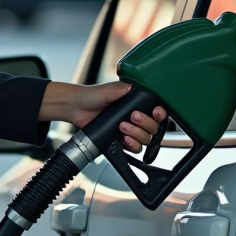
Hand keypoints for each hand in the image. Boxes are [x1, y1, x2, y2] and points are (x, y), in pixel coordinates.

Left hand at [40, 81, 166, 152]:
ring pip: (145, 138)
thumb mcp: (109, 89)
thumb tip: (136, 87)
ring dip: (137, 134)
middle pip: (154, 127)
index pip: (157, 111)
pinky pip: (134, 148)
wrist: (76, 108)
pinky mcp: (121, 140)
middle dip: (145, 123)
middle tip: (132, 116)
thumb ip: (123, 89)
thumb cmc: (91, 96)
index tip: (155, 112)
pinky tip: (124, 139)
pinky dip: (132, 145)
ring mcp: (129, 130)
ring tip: (122, 127)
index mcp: (137, 103)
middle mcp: (135, 117)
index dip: (160, 114)